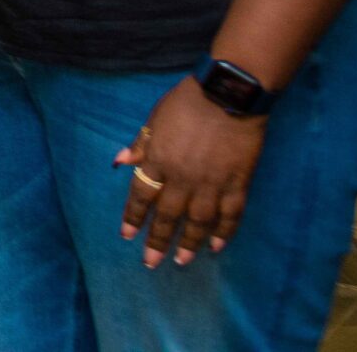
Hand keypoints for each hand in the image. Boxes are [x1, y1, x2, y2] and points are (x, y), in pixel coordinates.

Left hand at [117, 78, 266, 267]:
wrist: (228, 95)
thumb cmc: (186, 102)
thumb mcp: (154, 118)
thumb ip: (140, 144)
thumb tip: (119, 163)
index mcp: (159, 159)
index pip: (141, 195)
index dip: (133, 217)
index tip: (127, 235)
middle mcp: (182, 177)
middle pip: (167, 215)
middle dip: (157, 240)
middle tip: (151, 262)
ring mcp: (211, 183)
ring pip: (198, 222)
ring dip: (189, 243)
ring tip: (182, 260)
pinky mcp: (238, 183)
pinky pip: (230, 215)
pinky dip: (224, 233)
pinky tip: (217, 247)